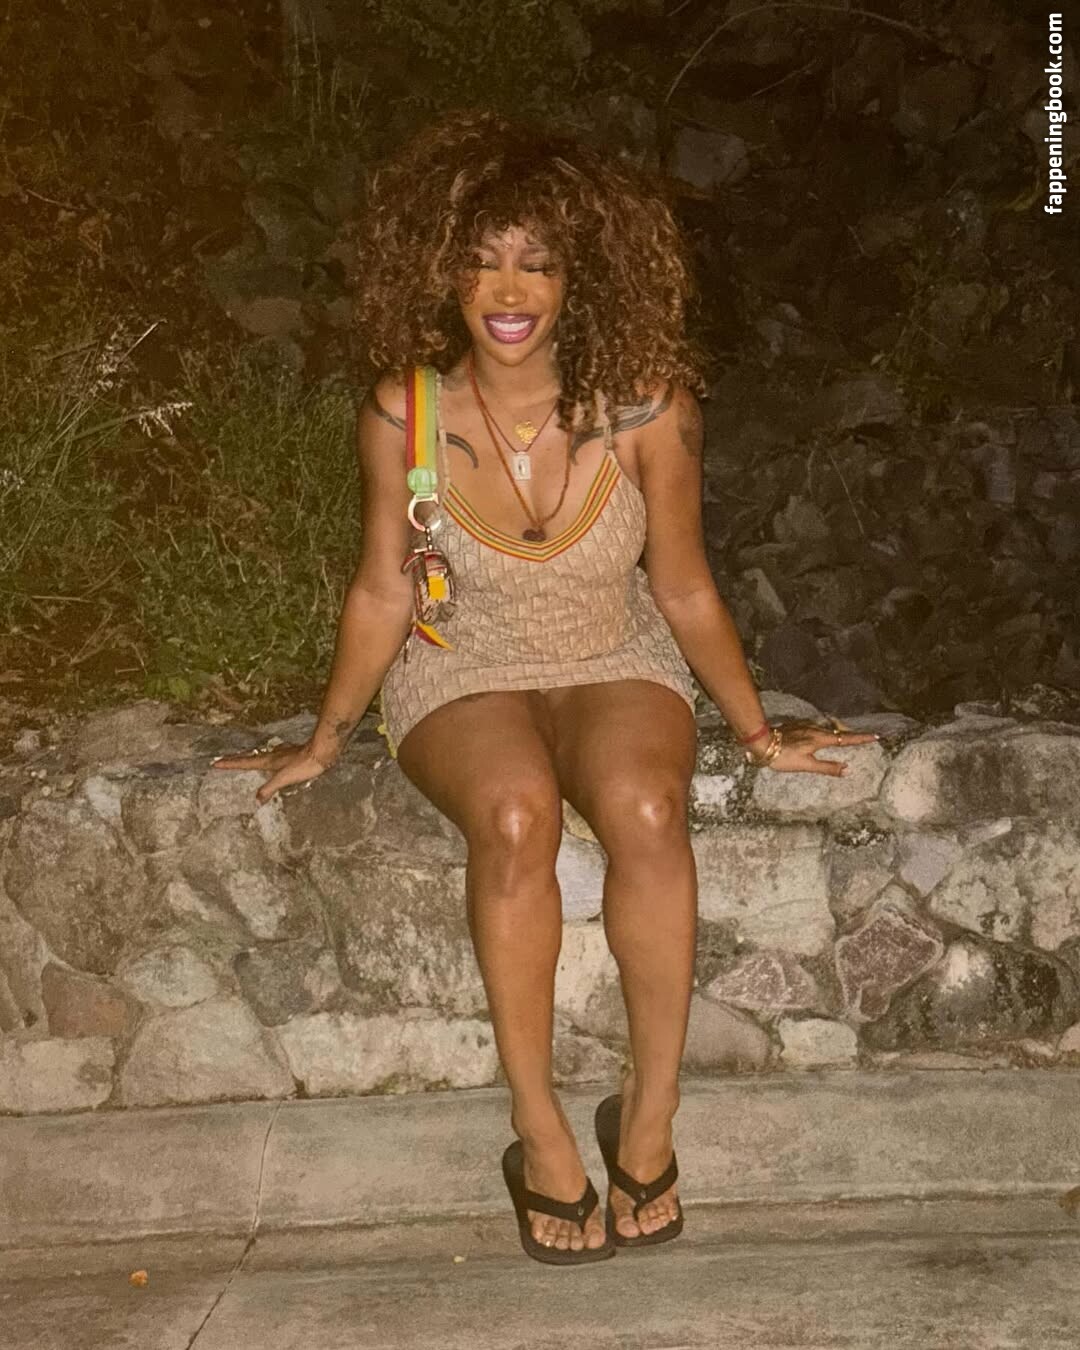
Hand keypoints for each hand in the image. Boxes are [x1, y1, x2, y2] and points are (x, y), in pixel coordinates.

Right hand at [210, 740, 331, 804]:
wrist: (322, 752)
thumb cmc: (304, 765)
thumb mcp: (284, 779)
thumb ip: (270, 788)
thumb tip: (256, 800)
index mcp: (268, 761)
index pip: (245, 762)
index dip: (230, 764)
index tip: (216, 763)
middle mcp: (273, 756)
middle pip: (250, 758)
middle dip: (236, 760)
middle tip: (223, 760)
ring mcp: (282, 754)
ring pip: (261, 756)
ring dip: (250, 759)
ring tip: (244, 761)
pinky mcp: (291, 755)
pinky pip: (273, 758)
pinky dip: (266, 760)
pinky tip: (273, 761)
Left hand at [761, 720, 878, 776]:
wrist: (761, 742)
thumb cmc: (783, 756)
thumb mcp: (806, 765)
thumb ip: (827, 768)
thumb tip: (847, 770)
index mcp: (820, 739)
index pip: (845, 739)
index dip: (861, 739)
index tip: (875, 736)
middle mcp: (815, 729)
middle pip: (838, 732)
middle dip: (851, 735)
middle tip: (865, 737)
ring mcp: (805, 726)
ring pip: (826, 729)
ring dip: (837, 733)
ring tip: (845, 738)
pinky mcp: (797, 726)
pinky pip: (816, 728)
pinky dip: (823, 733)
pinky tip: (820, 737)